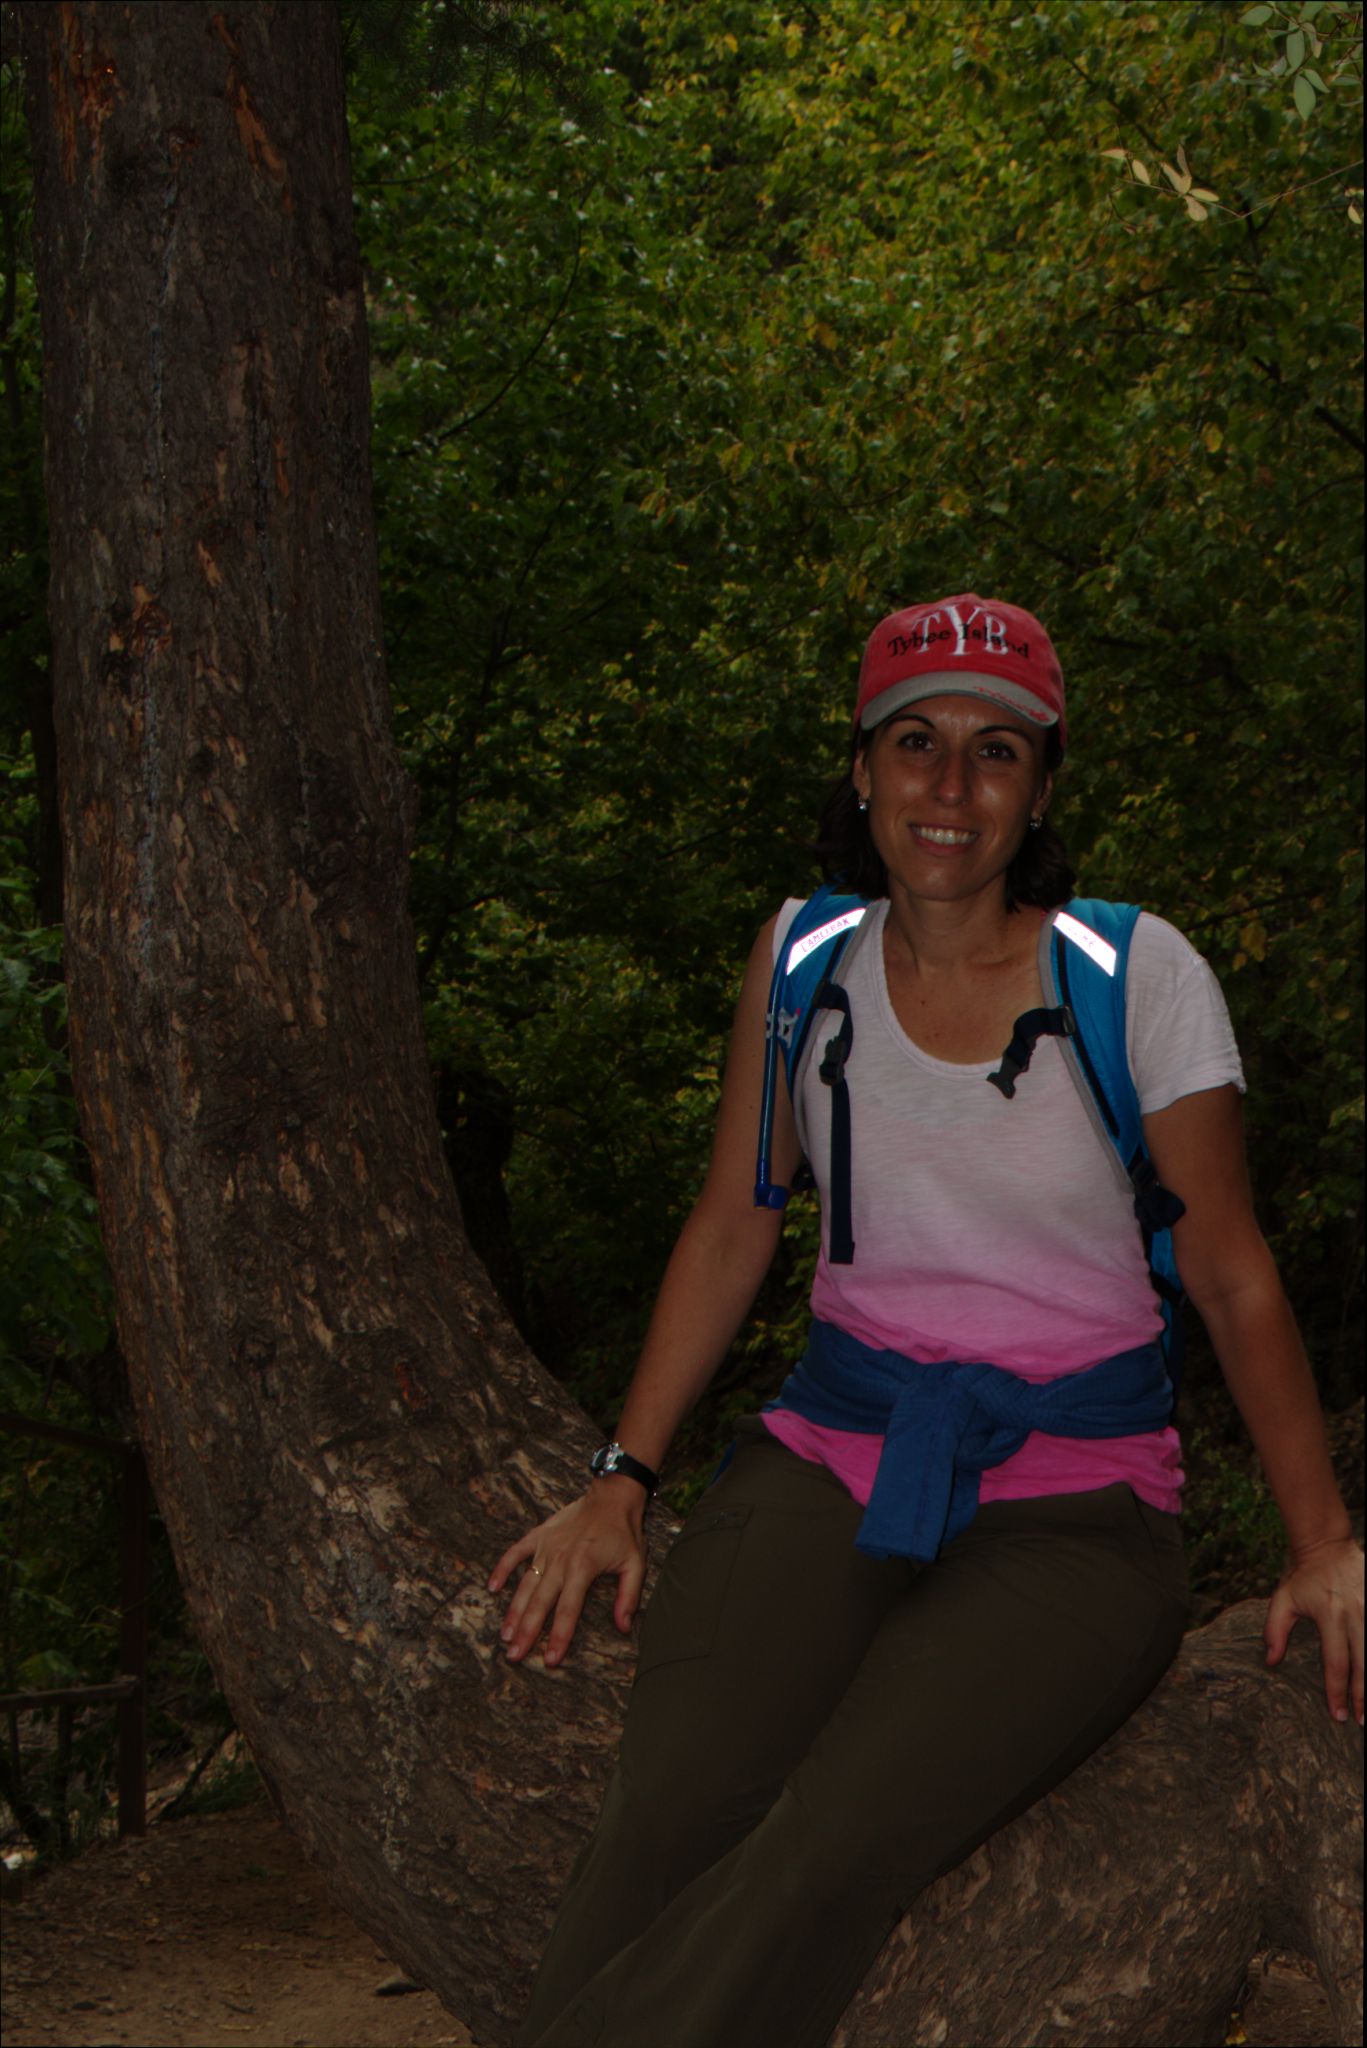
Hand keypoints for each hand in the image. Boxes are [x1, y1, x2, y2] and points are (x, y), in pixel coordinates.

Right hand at [487, 1480, 647, 1668]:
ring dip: (514, 1611)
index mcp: (583, 1568)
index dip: (559, 1637)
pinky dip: (502, 1568)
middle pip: (540, 1603)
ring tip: (504, 1635)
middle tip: (514, 1655)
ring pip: (525, 1584)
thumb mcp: (635, 1564)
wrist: (612, 1496)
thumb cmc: (624, 1533)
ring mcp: (546, 1547)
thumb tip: (623, 1627)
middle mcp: (560, 1559)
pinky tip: (492, 1587)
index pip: (568, 1610)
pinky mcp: (538, 1535)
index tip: (549, 1659)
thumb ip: (628, 1597)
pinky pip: (515, 1553)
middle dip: (526, 1632)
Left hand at [1264, 1534, 1363, 1725]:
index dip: (1337, 1692)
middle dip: (1363, 1696)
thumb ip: (1275, 1630)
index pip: (1335, 1663)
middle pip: (1363, 1664)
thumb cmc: (1303, 1575)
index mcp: (1329, 1615)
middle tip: (1362, 1720)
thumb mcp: (1283, 1599)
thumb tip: (1270, 1661)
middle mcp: (1355, 1614)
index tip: (1338, 1715)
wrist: (1328, 1544)